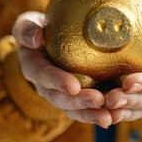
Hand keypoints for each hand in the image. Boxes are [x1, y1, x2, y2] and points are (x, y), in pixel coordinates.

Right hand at [12, 11, 111, 127]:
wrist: (47, 42)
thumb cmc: (39, 30)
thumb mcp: (27, 24)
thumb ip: (26, 29)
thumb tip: (35, 38)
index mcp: (34, 67)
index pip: (43, 75)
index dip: (57, 81)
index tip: (73, 86)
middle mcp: (46, 86)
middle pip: (60, 98)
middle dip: (79, 102)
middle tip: (98, 101)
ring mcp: (62, 93)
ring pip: (74, 108)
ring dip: (91, 114)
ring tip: (108, 117)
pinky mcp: (78, 95)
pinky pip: (87, 107)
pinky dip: (100, 112)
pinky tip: (115, 116)